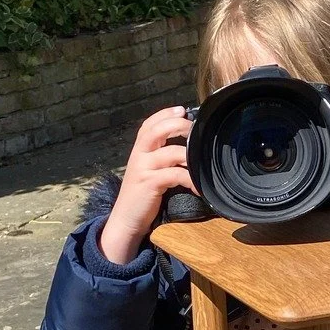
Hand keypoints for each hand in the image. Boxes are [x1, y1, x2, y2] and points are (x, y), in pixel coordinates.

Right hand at [98, 107, 195, 263]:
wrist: (126, 219)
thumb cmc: (142, 195)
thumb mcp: (148, 170)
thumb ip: (160, 156)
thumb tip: (186, 145)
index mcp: (139, 149)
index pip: (149, 124)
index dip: (165, 113)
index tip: (183, 109)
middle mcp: (139, 155)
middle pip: (157, 130)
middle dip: (178, 125)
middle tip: (195, 129)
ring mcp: (143, 169)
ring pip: (170, 152)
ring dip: (190, 155)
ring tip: (203, 162)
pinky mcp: (149, 184)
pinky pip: (175, 174)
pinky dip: (190, 179)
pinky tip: (198, 188)